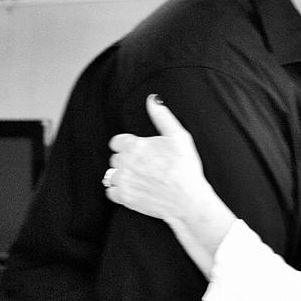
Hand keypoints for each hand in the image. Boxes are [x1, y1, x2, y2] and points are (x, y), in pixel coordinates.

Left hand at [106, 95, 213, 223]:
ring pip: (112, 175)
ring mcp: (123, 181)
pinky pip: (111, 192)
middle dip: (127, 162)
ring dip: (123, 177)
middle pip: (115, 159)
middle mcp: (125, 162)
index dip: (129, 147)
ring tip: (141, 180)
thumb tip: (152, 100)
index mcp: (134, 145)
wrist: (189, 200)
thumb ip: (162, 117)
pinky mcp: (124, 198)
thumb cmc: (186, 169)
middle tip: (145, 168)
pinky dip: (120, 192)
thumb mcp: (179, 137)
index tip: (141, 154)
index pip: (117, 142)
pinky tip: (135, 190)